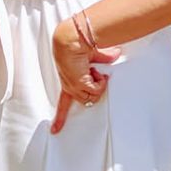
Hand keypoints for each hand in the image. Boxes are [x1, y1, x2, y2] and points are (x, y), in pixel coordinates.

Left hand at [50, 20, 120, 134]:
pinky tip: (95, 72)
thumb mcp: (93, 56)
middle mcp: (69, 87)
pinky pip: (95, 91)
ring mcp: (72, 87)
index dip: (60, 118)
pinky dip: (99, 82)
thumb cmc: (78, 44)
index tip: (55, 131)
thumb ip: (104, 57)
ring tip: (94, 70)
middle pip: (87, 101)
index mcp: (69, 81)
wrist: (72, 39)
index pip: (63, 103)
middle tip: (95, 73)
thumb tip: (116, 53)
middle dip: (96, 89)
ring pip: (92, 97)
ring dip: (98, 84)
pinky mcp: (78, 84)